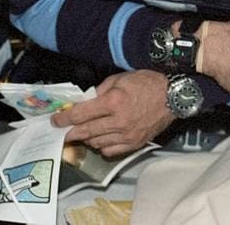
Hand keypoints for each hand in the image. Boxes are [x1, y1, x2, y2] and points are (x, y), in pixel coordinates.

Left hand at [51, 69, 172, 156]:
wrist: (173, 96)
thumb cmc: (147, 83)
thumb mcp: (120, 78)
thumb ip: (100, 90)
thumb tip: (83, 102)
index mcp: (113, 102)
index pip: (81, 114)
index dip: (64, 118)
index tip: (55, 120)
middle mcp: (118, 121)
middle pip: (85, 131)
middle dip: (70, 132)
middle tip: (62, 132)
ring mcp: (127, 135)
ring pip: (97, 143)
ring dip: (86, 139)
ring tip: (82, 134)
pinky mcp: (134, 143)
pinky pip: (111, 151)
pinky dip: (102, 147)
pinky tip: (100, 140)